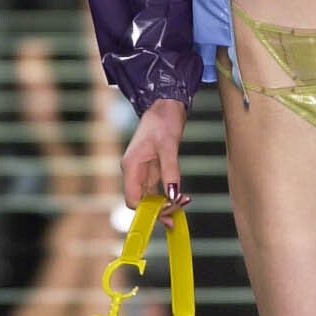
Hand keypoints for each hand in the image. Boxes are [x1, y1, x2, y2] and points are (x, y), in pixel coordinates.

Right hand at [120, 98, 189, 225]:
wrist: (165, 105)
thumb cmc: (163, 120)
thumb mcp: (169, 146)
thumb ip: (171, 171)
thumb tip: (174, 195)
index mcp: (131, 166)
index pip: (132, 199)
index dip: (148, 210)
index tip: (167, 210)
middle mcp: (134, 171)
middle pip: (141, 201)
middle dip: (159, 209)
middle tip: (180, 209)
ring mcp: (142, 170)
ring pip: (150, 196)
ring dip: (165, 203)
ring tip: (184, 203)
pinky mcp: (152, 168)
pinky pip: (157, 188)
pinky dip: (168, 194)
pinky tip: (181, 197)